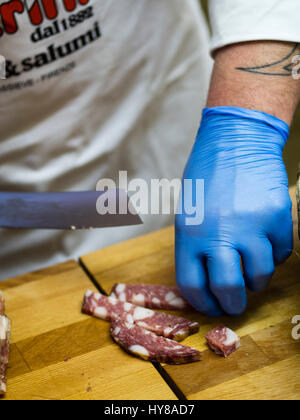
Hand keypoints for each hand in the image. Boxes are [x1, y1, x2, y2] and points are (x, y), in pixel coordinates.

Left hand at [175, 106, 292, 315]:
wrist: (236, 140)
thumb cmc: (206, 178)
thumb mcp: (188, 213)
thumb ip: (195, 248)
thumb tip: (206, 282)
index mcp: (190, 233)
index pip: (192, 285)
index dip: (203, 302)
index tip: (211, 306)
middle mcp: (220, 233)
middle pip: (228, 288)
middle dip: (232, 304)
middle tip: (235, 305)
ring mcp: (252, 225)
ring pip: (260, 276)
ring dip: (256, 281)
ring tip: (252, 273)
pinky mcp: (278, 217)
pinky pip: (281, 252)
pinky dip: (274, 255)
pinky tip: (265, 244)